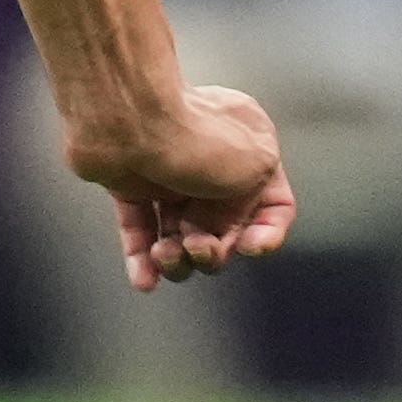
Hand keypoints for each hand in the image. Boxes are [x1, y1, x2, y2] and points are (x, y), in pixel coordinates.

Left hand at [68, 82, 294, 290]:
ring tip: (164, 253)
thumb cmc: (194, 134)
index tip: (249, 245)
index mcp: (248, 149)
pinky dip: (142, 260)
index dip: (266, 233)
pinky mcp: (131, 186)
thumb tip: (242, 214)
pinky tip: (145, 280)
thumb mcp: (260, 160)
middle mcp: (211, 162)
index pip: (272, 203)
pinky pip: (140, 232)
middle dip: (212, 253)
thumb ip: (263, 192)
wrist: (129, 121)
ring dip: (176, 261)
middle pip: (222, 231)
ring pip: (180, 238)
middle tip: (197, 247)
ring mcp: (170, 175)